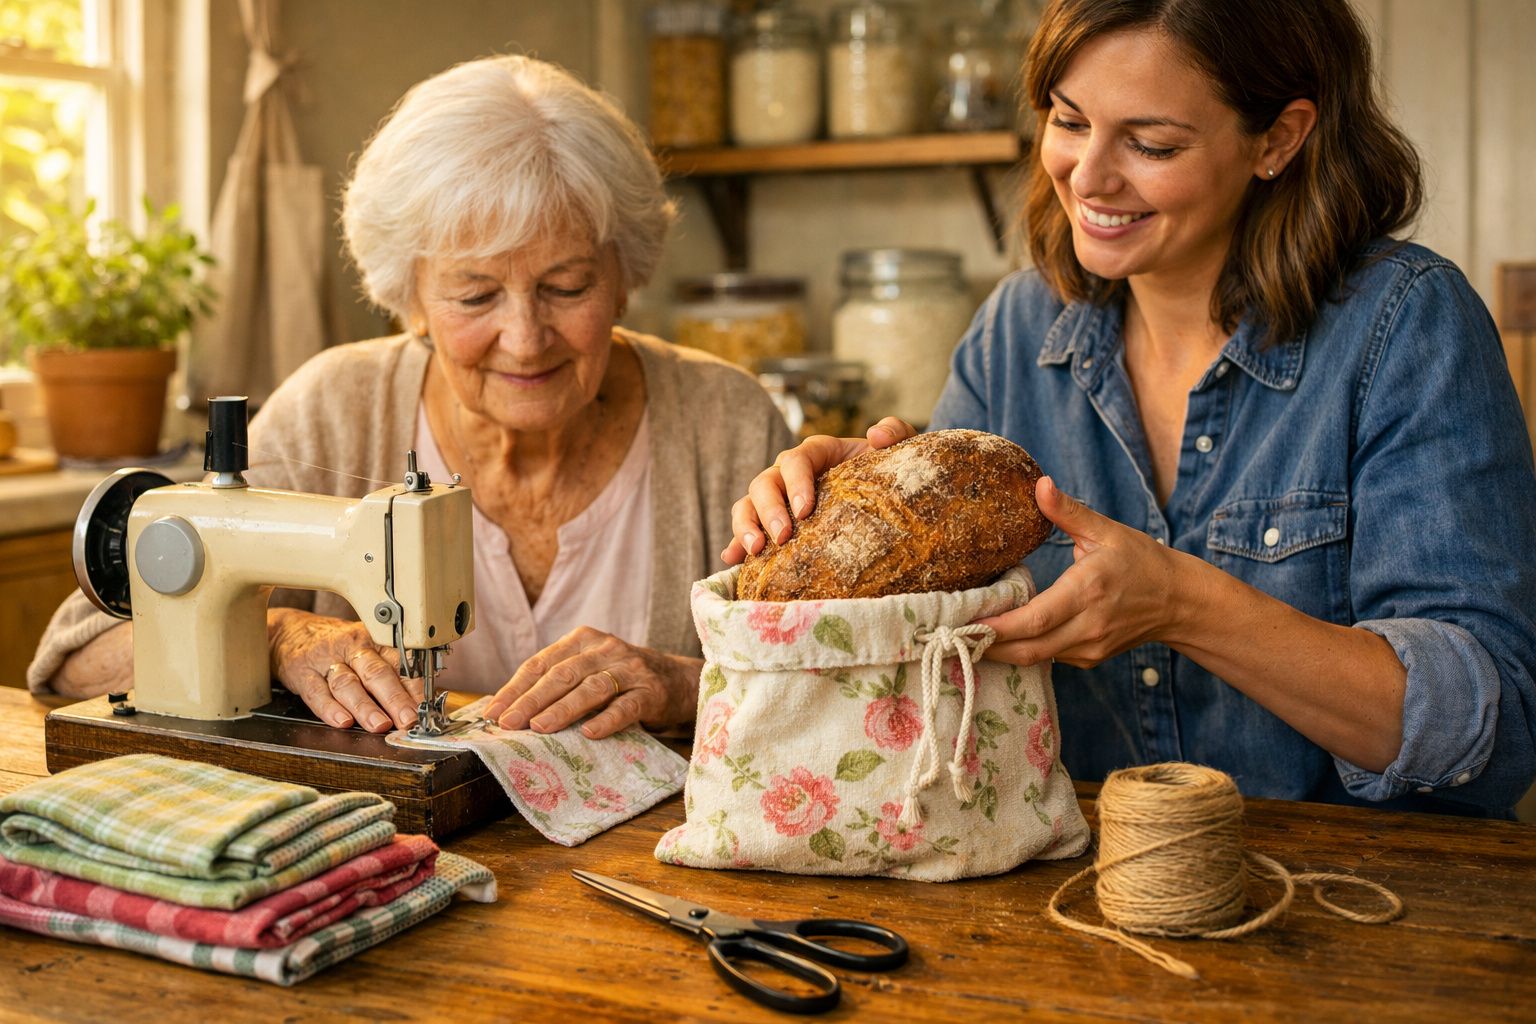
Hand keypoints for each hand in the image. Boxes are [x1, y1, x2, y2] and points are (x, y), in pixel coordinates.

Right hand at [268, 608, 419, 731]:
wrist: (293, 632)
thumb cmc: (340, 647)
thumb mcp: (369, 649)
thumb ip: (393, 672)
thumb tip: (423, 702)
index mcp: (375, 642)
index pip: (400, 663)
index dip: (415, 686)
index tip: (425, 707)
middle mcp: (353, 648)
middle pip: (376, 672)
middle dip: (395, 698)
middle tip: (407, 718)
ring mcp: (327, 660)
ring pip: (348, 683)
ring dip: (365, 706)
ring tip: (380, 725)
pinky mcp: (303, 673)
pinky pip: (317, 692)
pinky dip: (330, 709)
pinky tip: (342, 721)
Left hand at [483, 627, 700, 738]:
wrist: (678, 682)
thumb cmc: (621, 680)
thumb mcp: (588, 671)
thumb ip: (556, 683)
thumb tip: (506, 709)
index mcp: (583, 640)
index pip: (541, 663)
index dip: (515, 688)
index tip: (493, 712)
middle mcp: (606, 649)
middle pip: (563, 674)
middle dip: (532, 700)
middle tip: (510, 723)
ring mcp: (631, 669)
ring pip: (592, 688)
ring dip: (563, 709)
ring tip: (540, 727)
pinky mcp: (652, 691)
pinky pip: (627, 706)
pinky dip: (607, 720)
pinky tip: (590, 734)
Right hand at [721, 416, 916, 563]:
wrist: (891, 498)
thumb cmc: (891, 473)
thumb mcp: (902, 449)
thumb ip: (896, 432)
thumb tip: (876, 435)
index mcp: (816, 453)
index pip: (796, 461)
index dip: (796, 483)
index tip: (805, 510)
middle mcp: (789, 474)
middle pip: (764, 484)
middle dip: (769, 511)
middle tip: (782, 537)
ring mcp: (778, 500)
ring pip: (748, 505)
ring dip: (746, 526)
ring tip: (756, 551)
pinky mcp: (773, 524)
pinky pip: (746, 530)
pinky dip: (736, 544)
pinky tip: (731, 560)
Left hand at [977, 476, 1188, 667]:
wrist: (1178, 601)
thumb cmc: (1140, 561)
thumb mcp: (1106, 530)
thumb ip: (1068, 511)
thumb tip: (1039, 483)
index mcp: (1087, 591)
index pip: (1034, 618)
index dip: (996, 627)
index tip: (963, 623)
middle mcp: (1088, 625)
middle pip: (1028, 649)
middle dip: (986, 646)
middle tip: (949, 636)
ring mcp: (1090, 648)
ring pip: (1036, 658)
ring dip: (1000, 653)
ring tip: (964, 639)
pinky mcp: (1090, 659)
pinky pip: (1049, 658)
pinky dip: (1023, 651)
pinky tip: (1000, 639)